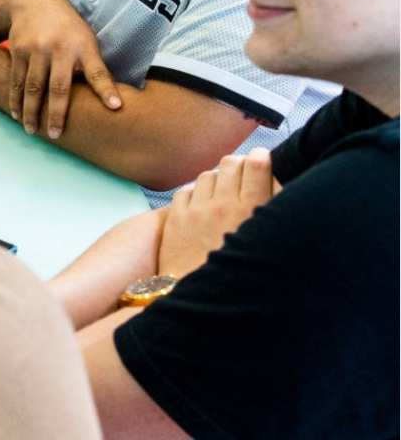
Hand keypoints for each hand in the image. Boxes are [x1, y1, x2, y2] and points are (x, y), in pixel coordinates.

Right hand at [5, 0, 124, 137]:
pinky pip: (16, 81)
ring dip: (31, 111)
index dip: (106, 90)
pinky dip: (15, 100)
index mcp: (83, 47)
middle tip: (56, 135)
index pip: (97, 72)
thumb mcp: (86, 41)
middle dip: (57, 113)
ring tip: (31, 130)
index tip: (116, 107)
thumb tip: (110, 98)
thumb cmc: (68, 29)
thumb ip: (93, 66)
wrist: (35, 3)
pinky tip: (16, 114)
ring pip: (33, 87)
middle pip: (58, 87)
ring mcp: (36, 50)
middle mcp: (59, 49)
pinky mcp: (18, 51)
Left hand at [158, 148, 275, 276]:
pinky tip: (200, 202)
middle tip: (241, 172)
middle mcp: (224, 205)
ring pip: (207, 174)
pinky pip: (185, 190)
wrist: (203, 297)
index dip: (260, 158)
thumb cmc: (241, 275)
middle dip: (238, 164)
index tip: (261, 159)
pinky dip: (194, 192)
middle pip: (231, 164)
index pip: (257, 166)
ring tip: (221, 188)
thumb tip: (279, 194)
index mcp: (252, 210)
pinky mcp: (176, 218)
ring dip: (216, 177)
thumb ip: (272, 215)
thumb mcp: (266, 244)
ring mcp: (197, 210)